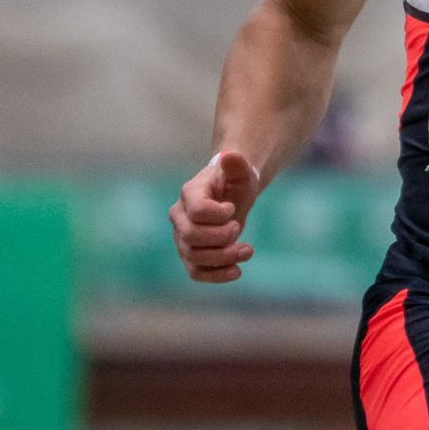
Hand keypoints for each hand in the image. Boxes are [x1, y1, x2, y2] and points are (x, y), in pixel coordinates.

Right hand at [170, 150, 260, 283]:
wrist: (231, 197)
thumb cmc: (235, 183)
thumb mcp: (241, 172)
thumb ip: (237, 164)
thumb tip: (230, 154)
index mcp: (190, 194)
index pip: (197, 211)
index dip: (218, 215)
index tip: (232, 208)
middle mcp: (180, 217)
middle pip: (191, 237)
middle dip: (221, 237)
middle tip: (238, 228)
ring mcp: (182, 238)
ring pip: (194, 257)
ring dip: (224, 258)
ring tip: (248, 250)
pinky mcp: (190, 254)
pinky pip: (196, 272)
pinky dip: (215, 275)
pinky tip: (237, 272)